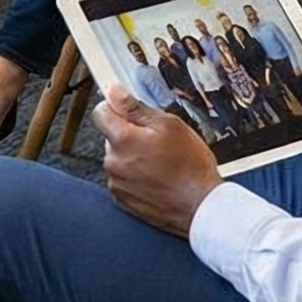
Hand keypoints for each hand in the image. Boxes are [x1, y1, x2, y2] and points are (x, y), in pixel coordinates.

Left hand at [95, 84, 222, 234]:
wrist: (200, 208)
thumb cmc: (190, 167)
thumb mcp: (170, 126)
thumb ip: (136, 108)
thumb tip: (115, 93)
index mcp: (122, 140)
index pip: (100, 113)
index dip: (115, 108)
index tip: (128, 110)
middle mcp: (113, 162)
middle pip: (111, 137)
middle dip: (129, 135)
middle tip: (157, 141)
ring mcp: (117, 183)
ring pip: (118, 159)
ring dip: (133, 157)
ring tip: (161, 163)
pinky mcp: (123, 200)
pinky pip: (123, 179)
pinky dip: (135, 177)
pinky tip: (157, 179)